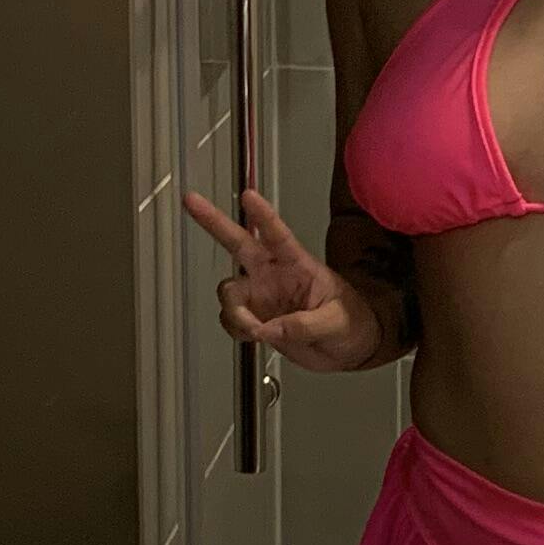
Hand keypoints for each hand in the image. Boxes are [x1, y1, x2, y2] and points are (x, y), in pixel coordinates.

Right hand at [180, 187, 391, 372]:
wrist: (349, 349)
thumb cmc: (351, 324)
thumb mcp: (338, 322)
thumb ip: (305, 325)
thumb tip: (272, 330)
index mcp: (298, 263)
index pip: (277, 234)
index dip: (262, 216)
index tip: (248, 196)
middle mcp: (273, 274)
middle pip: (237, 243)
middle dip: (213, 221)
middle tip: (192, 201)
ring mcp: (261, 295)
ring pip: (229, 292)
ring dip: (234, 311)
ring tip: (255, 328)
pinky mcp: (255, 318)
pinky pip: (231, 320)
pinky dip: (236, 330)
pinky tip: (254, 335)